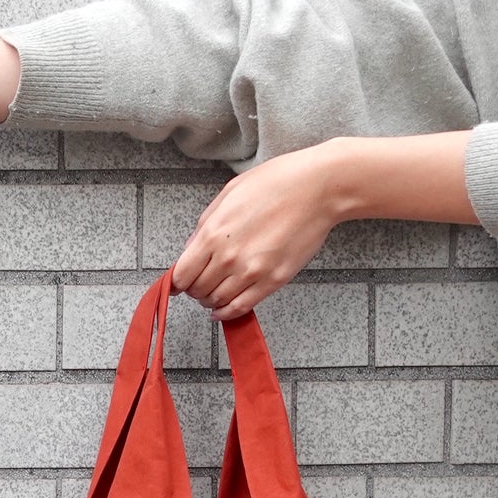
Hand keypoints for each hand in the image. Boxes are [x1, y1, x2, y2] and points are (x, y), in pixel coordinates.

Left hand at [173, 143, 343, 320]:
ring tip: (214, 292)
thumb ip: (204, 226)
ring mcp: (252, 271)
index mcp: (213, 234)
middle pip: (197, 290)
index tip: (179, 282)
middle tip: (200, 283)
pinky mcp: (274, 280)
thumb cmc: (277, 183)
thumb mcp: (228, 195)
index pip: (181, 275)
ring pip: (217, 301)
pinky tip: (222, 310)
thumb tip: (189, 251)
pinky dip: (227, 313)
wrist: (319, 187)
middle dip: (195, 289)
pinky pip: (241, 307)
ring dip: (210, 300)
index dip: (177, 281)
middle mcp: (229, 257)